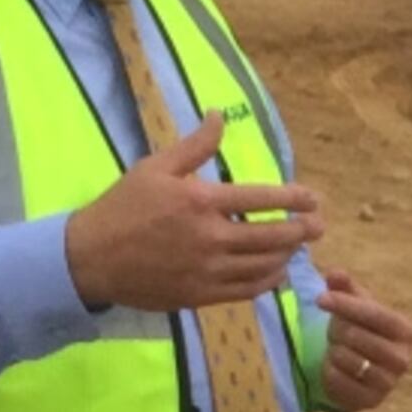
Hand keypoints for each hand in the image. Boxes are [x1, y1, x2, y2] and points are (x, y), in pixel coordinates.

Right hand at [61, 117, 323, 312]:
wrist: (91, 258)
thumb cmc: (123, 207)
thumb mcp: (155, 168)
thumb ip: (194, 145)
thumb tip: (219, 115)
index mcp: (201, 201)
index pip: (261, 199)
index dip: (293, 199)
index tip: (314, 199)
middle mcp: (210, 237)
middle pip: (271, 236)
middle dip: (301, 231)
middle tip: (319, 227)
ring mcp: (208, 269)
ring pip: (263, 265)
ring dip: (287, 255)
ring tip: (299, 247)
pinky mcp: (202, 295)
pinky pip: (247, 290)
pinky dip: (268, 282)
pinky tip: (276, 273)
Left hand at [319, 266, 411, 411]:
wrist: (365, 371)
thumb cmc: (361, 330)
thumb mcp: (355, 306)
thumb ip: (345, 287)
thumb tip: (334, 273)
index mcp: (405, 331)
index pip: (373, 314)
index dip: (344, 304)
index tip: (319, 299)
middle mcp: (403, 359)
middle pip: (355, 336)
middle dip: (336, 330)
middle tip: (335, 331)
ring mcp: (388, 383)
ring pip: (344, 358)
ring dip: (332, 350)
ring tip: (338, 349)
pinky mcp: (370, 401)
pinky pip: (335, 379)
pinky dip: (328, 369)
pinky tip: (334, 366)